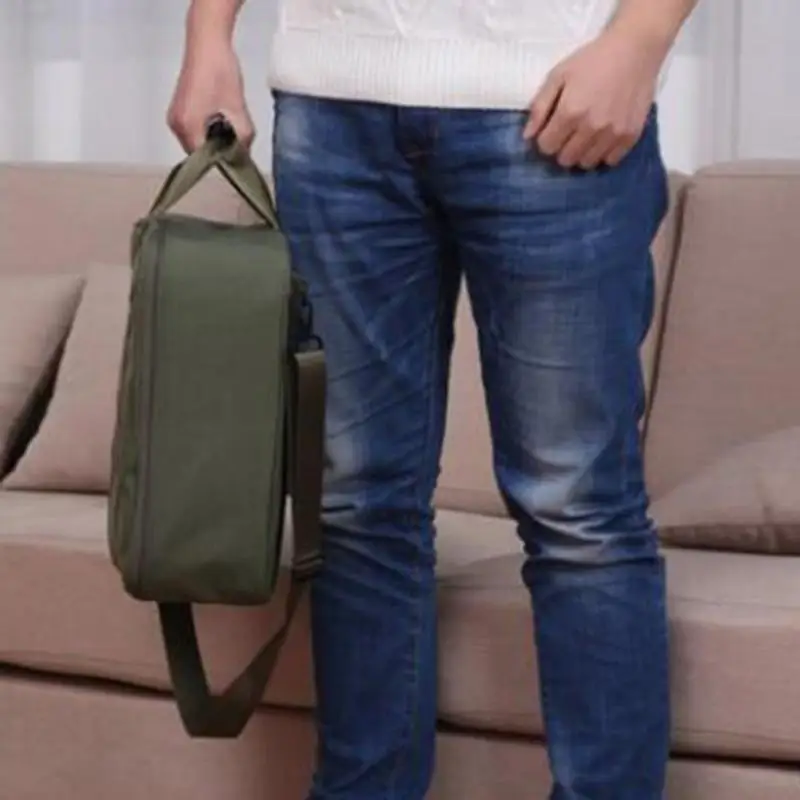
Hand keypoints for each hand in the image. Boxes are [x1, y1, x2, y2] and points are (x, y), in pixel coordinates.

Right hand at [167, 41, 254, 152]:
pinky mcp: (178, 111)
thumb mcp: (238, 112)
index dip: (222, 161)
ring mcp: (175, 118)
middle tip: (236, 142)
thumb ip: (242, 141)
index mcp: (187, 127)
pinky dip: (207, 130)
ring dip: (213, 141)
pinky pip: (194, 131)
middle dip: (218, 151)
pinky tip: (220, 119)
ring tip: (228, 127)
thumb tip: (242, 157)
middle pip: (199, 154)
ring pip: (197, 143)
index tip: (236, 157)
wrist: (207, 44)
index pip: (205, 161)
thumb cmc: (220, 72)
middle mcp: (176, 126)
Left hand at [524, 28, 664, 168]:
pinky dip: (604, 153)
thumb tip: (527, 136)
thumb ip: (540, 107)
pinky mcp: (630, 136)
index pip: (546, 147)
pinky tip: (603, 138)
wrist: (635, 48)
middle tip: (569, 132)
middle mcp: (591, 127)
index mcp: (570, 112)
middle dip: (562, 148)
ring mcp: (612, 134)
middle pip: (565, 159)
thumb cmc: (592, 60)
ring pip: (586, 163)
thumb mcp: (558, 75)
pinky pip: (610, 161)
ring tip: (586, 135)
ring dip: (582, 153)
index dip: (545, 139)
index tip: (552, 129)